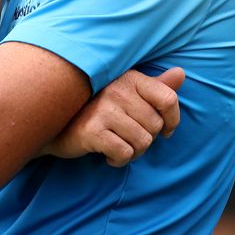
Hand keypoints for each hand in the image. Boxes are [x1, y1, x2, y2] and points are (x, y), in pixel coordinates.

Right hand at [43, 67, 184, 165]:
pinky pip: (124, 153)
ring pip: (143, 142)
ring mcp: (103, 109)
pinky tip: (106, 153)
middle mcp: (117, 89)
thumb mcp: (126, 94)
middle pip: (156, 126)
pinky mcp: (92, 130)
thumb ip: (155, 86)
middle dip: (147, 139)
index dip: (173, 120)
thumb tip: (181, 74)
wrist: (53, 123)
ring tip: (118, 146)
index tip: (165, 130)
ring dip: (134, 152)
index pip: (168, 98)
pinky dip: (119, 160)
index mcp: (129, 77)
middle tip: (128, 138)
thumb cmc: (95, 109)